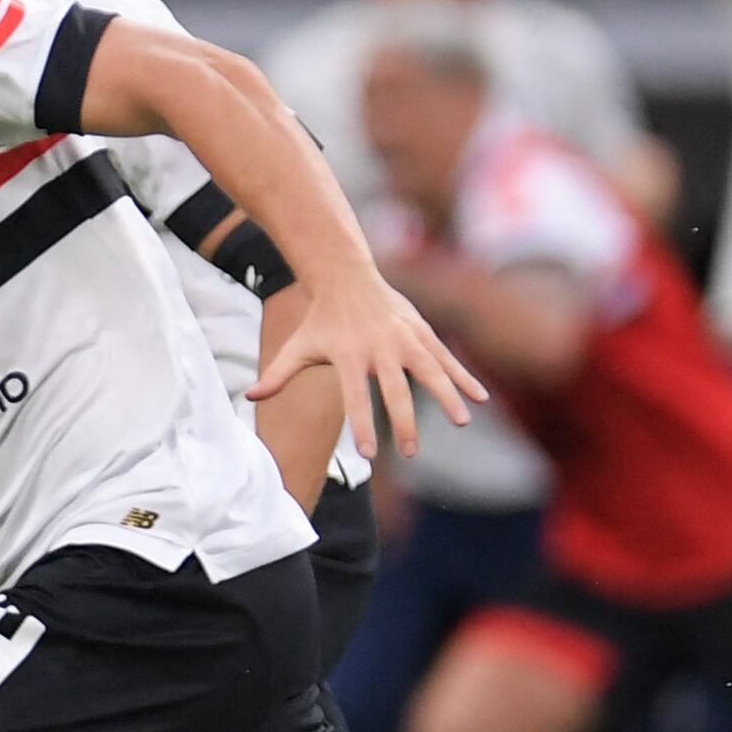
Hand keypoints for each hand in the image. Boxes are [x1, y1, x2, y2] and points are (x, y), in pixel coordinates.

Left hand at [255, 271, 483, 462]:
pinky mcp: (422, 333)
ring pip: (429, 371)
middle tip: (410, 452)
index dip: (361, 425)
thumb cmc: (321, 320)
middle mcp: (380, 347)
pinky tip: (481, 399)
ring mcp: (404, 339)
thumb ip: (278, 375)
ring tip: (462, 423)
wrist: (346, 276)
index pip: (354, 397)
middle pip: (394, 390)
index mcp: (349, 355)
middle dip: (403, 421)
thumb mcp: (298, 346)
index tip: (369, 454)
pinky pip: (446, 359)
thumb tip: (249, 398)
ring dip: (447, 396)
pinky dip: (464, 377)